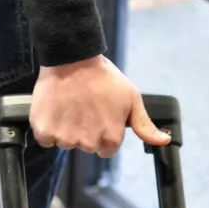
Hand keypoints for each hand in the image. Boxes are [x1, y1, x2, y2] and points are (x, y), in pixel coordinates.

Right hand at [29, 55, 170, 158]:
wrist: (72, 57)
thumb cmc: (104, 77)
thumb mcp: (131, 98)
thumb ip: (145, 125)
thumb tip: (164, 141)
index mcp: (111, 138)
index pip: (105, 150)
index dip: (102, 132)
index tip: (97, 115)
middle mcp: (88, 142)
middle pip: (85, 147)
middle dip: (84, 131)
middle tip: (83, 106)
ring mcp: (65, 137)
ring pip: (65, 142)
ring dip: (65, 128)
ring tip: (69, 105)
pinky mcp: (44, 130)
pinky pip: (45, 139)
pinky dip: (47, 127)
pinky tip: (55, 109)